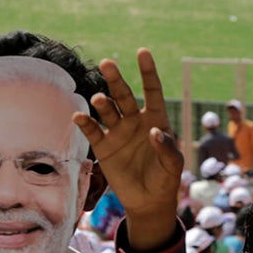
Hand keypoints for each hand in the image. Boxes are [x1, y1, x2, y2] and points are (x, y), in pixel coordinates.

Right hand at [74, 48, 184, 252]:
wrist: (148, 200)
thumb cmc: (165, 179)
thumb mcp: (173, 165)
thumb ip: (167, 148)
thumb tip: (155, 131)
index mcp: (156, 119)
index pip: (152, 90)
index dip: (148, 72)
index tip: (142, 52)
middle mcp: (135, 121)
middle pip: (125, 95)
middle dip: (116, 79)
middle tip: (107, 63)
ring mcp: (118, 132)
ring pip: (108, 111)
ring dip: (102, 103)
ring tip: (99, 99)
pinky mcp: (104, 147)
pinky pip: (93, 132)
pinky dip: (85, 124)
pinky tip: (79, 116)